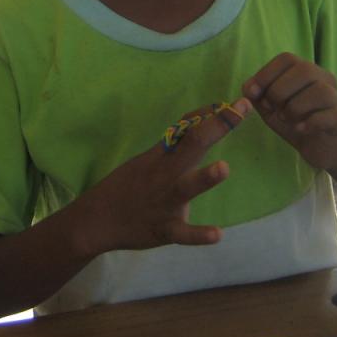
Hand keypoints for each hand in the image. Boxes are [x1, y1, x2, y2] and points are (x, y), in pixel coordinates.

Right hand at [72, 99, 248, 256]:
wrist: (96, 220)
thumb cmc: (127, 187)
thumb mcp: (147, 161)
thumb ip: (174, 147)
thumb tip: (202, 123)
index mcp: (161, 156)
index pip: (187, 128)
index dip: (212, 114)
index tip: (238, 102)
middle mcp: (164, 174)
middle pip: (192, 146)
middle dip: (217, 128)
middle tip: (239, 111)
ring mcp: (164, 202)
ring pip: (186, 188)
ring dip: (204, 178)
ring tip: (224, 168)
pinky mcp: (163, 229)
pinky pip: (182, 233)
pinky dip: (199, 234)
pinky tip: (217, 234)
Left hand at [243, 53, 336, 169]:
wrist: (319, 147)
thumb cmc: (293, 121)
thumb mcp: (268, 107)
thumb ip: (256, 95)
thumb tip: (249, 88)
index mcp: (304, 70)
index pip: (286, 58)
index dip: (266, 74)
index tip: (254, 94)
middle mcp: (324, 79)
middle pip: (304, 70)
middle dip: (279, 91)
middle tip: (272, 109)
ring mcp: (336, 98)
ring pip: (320, 91)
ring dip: (295, 107)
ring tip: (286, 119)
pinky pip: (330, 115)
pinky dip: (310, 122)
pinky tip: (299, 128)